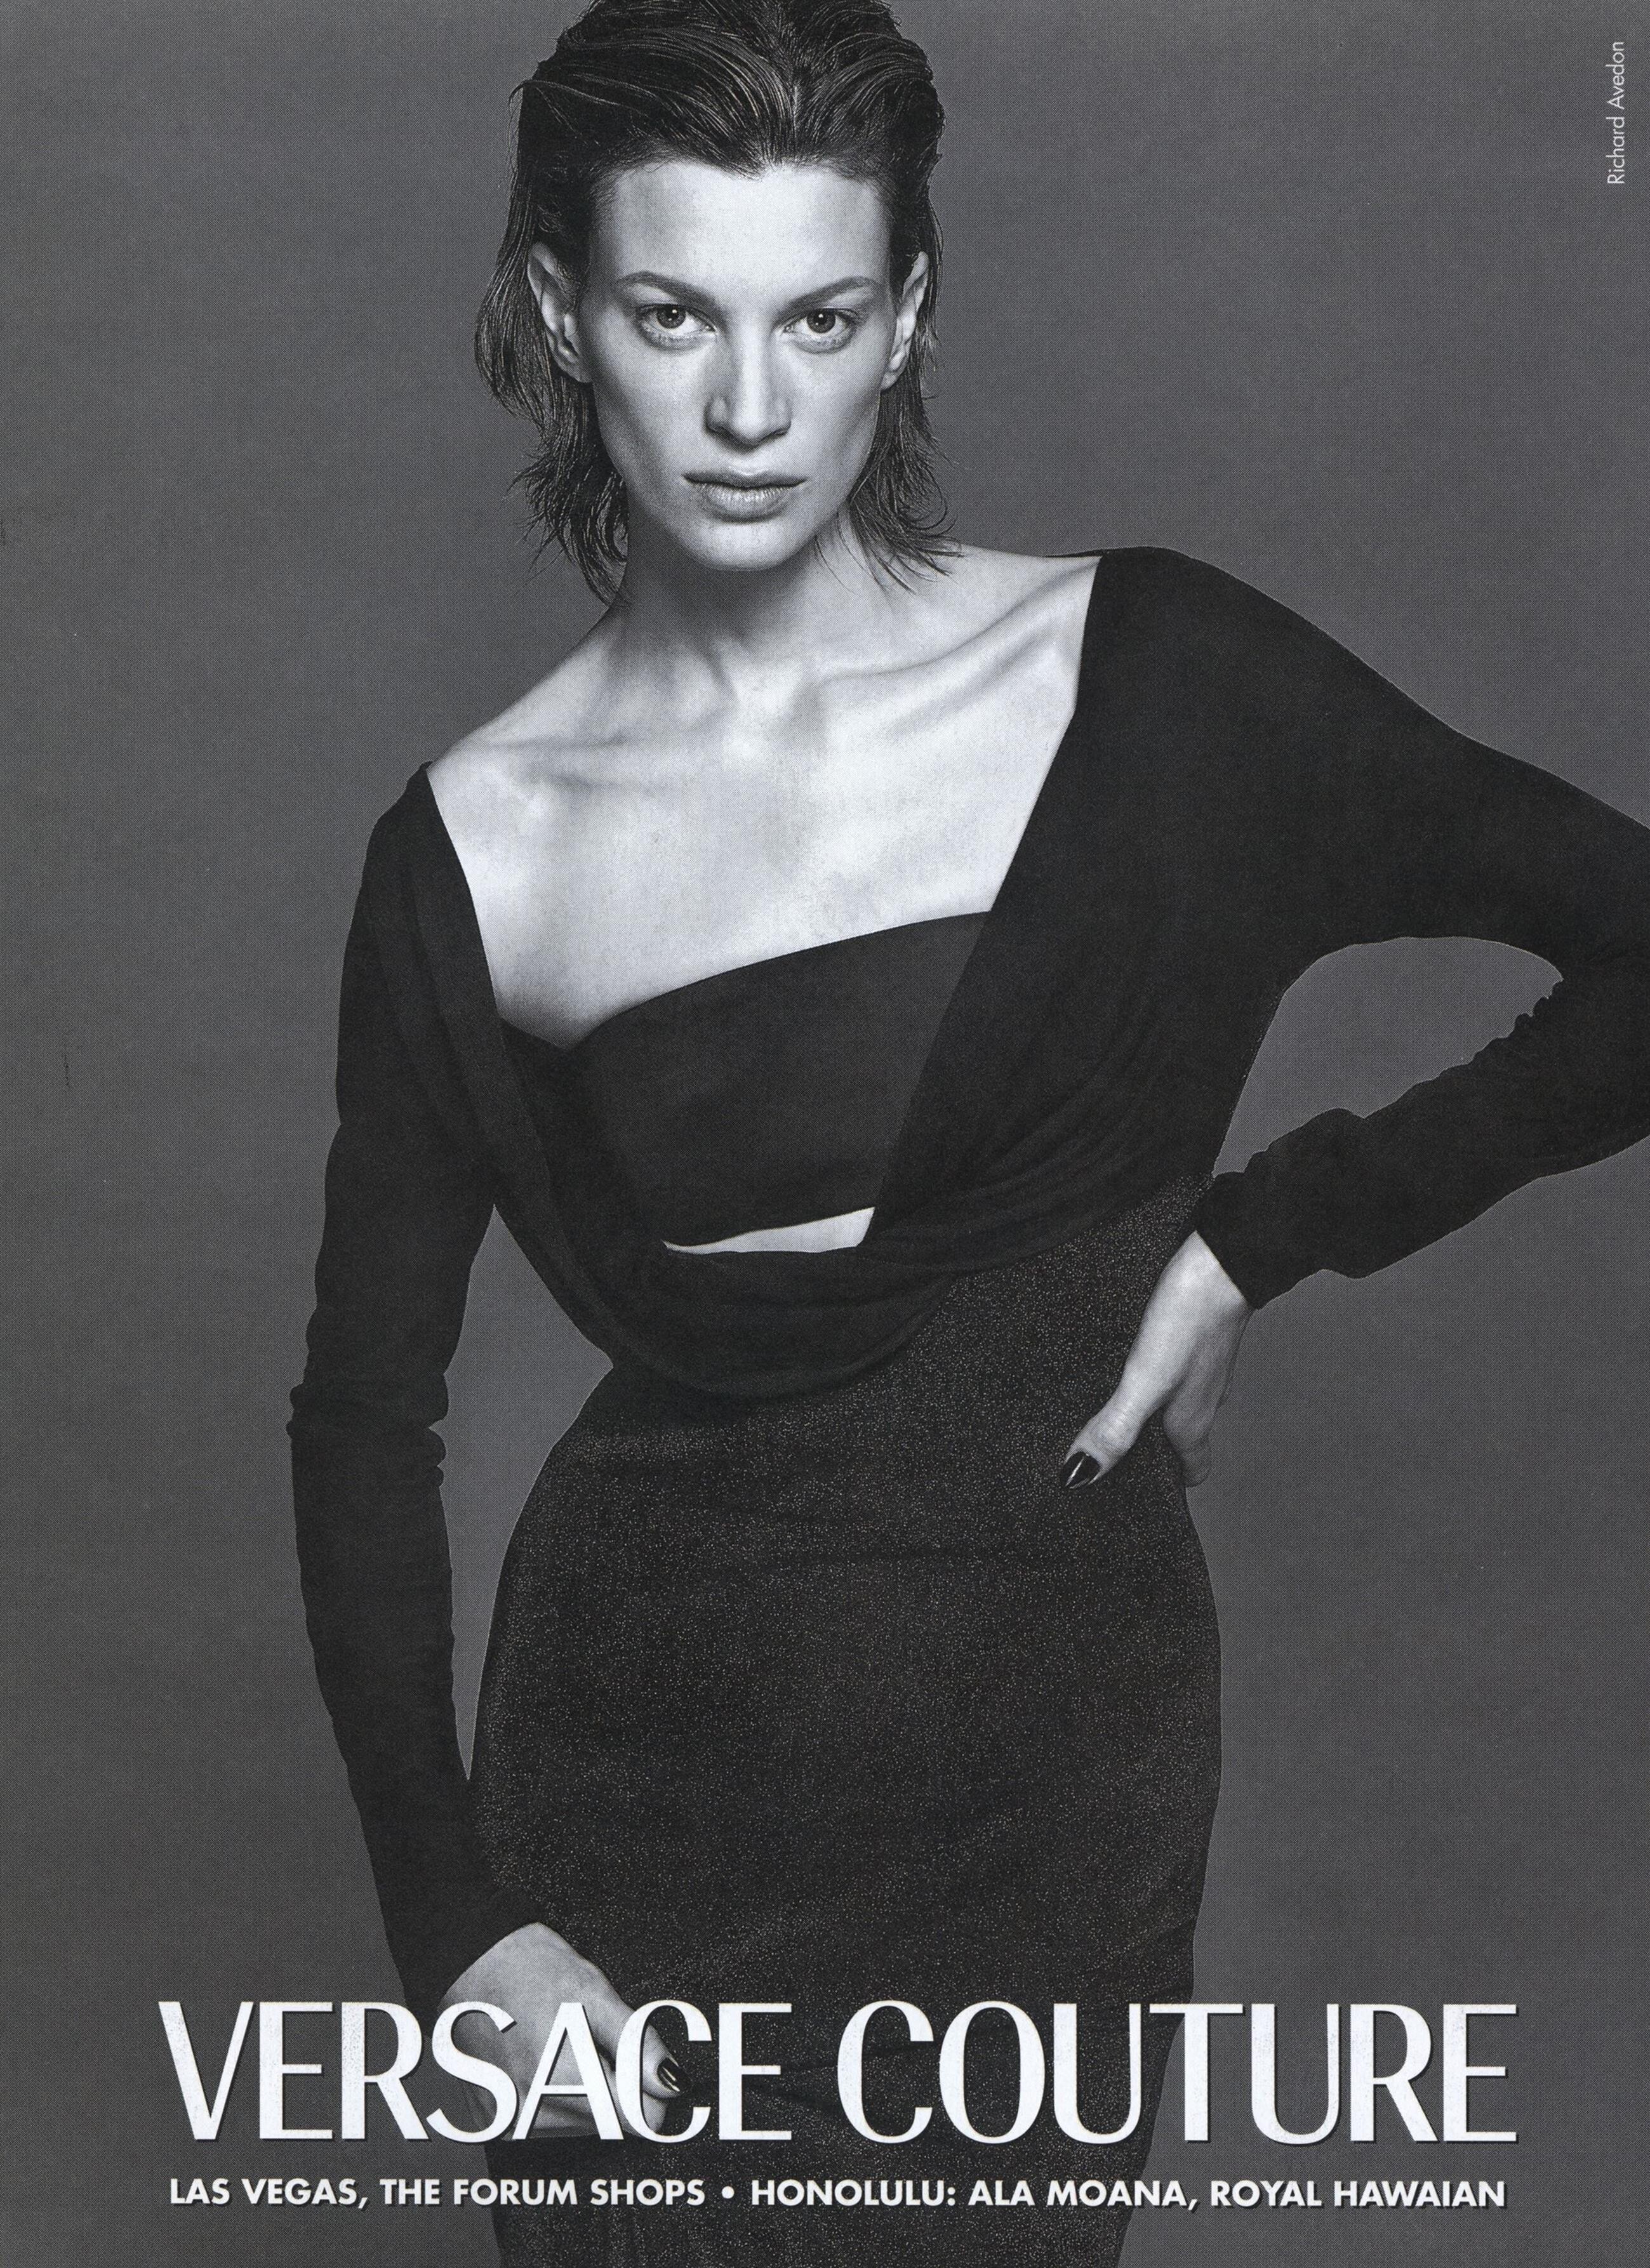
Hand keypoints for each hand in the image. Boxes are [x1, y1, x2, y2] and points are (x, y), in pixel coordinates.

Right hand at [440, 1921, 681, 2137]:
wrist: (469, 1963)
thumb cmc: (531, 1968)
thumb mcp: (596, 1993)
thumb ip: (637, 2043)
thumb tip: (671, 2082)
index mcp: (561, 2079)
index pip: (635, 2119)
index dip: (653, 2093)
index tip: (646, 2067)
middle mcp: (532, 2112)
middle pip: (608, 2125)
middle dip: (617, 2088)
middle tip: (597, 2040)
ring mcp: (510, 2123)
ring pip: (581, 2127)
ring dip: (588, 2094)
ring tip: (565, 2045)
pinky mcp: (497, 2124)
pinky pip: (550, 2124)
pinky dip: (559, 2099)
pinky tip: (546, 2060)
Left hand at [1062, 1232, 1251, 1489]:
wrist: (1221, 1261)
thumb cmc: (1192, 1321)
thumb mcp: (1144, 1382)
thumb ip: (1114, 1428)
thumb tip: (1078, 1475)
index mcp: (1193, 1422)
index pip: (1194, 1471)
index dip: (1171, 1484)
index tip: (1143, 1489)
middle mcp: (1202, 1399)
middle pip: (1183, 1439)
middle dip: (1152, 1448)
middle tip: (1112, 1449)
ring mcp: (1201, 1368)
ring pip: (1177, 1403)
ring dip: (1149, 1410)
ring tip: (1107, 1406)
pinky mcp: (1195, 1338)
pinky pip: (1173, 1370)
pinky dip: (1152, 1374)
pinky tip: (1127, 1358)